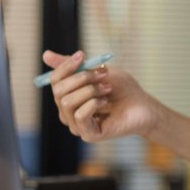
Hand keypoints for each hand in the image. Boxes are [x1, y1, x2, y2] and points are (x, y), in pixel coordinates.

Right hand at [42, 50, 163, 141]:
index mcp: (69, 97)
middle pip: (58, 91)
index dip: (66, 66)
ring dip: (90, 90)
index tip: (82, 55)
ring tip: (107, 89)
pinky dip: (93, 103)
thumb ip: (74, 66)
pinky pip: (80, 115)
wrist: (144, 105)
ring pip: (67, 103)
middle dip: (81, 78)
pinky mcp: (89, 135)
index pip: (55, 81)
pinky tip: (106, 102)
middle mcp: (68, 113)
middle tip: (103, 75)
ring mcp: (77, 126)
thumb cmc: (123, 89)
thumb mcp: (98, 71)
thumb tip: (45, 55)